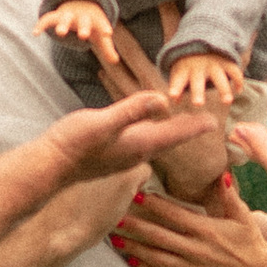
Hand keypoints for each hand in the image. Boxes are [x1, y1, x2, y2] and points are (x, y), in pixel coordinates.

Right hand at [39, 0, 116, 44]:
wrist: (79, 0)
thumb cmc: (92, 22)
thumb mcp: (100, 34)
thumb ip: (107, 47)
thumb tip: (115, 61)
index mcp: (95, 19)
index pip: (101, 23)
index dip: (104, 27)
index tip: (108, 32)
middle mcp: (81, 16)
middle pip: (83, 21)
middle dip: (84, 27)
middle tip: (84, 35)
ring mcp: (68, 15)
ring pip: (65, 19)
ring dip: (63, 25)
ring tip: (60, 33)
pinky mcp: (56, 16)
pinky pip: (47, 19)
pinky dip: (41, 25)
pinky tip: (35, 33)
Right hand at [52, 84, 212, 178]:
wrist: (50, 167)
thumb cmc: (75, 144)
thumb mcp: (104, 123)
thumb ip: (132, 110)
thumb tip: (162, 99)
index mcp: (139, 144)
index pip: (174, 133)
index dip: (195, 126)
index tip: (216, 122)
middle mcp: (136, 152)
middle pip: (169, 138)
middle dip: (188, 129)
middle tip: (208, 122)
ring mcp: (123, 156)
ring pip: (156, 141)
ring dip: (172, 131)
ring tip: (184, 123)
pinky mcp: (112, 154)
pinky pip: (142, 142)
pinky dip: (153, 133)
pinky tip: (149, 130)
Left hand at [116, 175, 266, 266]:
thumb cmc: (250, 241)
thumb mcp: (243, 216)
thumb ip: (229, 195)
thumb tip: (222, 173)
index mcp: (207, 230)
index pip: (175, 216)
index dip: (155, 206)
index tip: (137, 195)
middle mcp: (196, 250)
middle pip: (160, 237)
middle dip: (136, 227)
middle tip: (116, 217)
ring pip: (157, 257)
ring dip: (135, 248)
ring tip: (116, 240)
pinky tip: (132, 260)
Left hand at [165, 49, 244, 108]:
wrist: (203, 38)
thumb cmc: (188, 62)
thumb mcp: (179, 70)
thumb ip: (177, 86)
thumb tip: (175, 101)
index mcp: (184, 70)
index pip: (178, 80)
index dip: (175, 88)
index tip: (173, 96)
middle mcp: (199, 67)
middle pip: (197, 81)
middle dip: (197, 92)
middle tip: (198, 104)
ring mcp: (213, 64)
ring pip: (219, 77)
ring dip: (223, 89)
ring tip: (227, 101)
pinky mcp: (226, 62)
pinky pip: (234, 71)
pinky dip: (238, 80)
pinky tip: (238, 90)